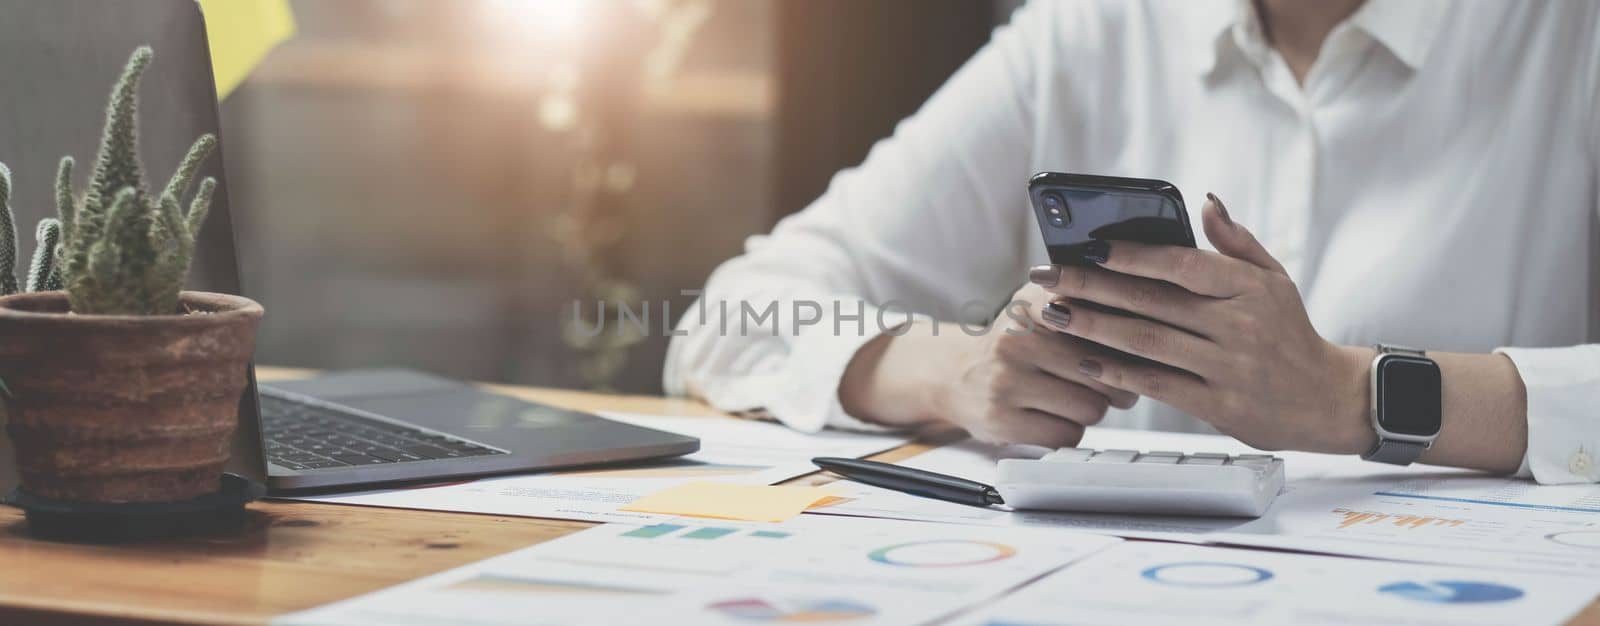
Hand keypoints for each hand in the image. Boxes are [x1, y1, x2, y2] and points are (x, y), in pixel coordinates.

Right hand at [839, 283, 1136, 447]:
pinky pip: (1066, 436)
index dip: (1125, 339)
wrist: (954, 375)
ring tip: (1079, 399)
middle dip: (1116, 383)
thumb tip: (1145, 310)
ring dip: (1092, 409)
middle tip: (1113, 383)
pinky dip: (1069, 431)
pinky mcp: (1003, 422)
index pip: (1099, 320)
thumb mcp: (1038, 306)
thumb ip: (1083, 297)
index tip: (1136, 345)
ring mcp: (1006, 383)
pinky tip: (1054, 416)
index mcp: (1031, 305)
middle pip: (1103, 371)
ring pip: (1089, 408)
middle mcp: (1015, 340)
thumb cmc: (1012, 343)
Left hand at [1027, 194, 1371, 453]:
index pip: (1182, 265)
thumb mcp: (1275, 280)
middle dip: (1092, 287)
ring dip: (1093, 327)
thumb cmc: (1289, 333)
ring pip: (1147, 342)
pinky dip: (1116, 373)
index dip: (1133, 256)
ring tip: (1053, 314)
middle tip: (1048, 277)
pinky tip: (1083, 360)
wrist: (1327, 400)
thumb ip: (1236, 242)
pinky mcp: (1218, 406)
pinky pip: (1157, 385)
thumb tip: (1206, 200)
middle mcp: (1239, 326)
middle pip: (1152, 302)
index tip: (1090, 248)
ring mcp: (1227, 368)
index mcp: (1249, 288)